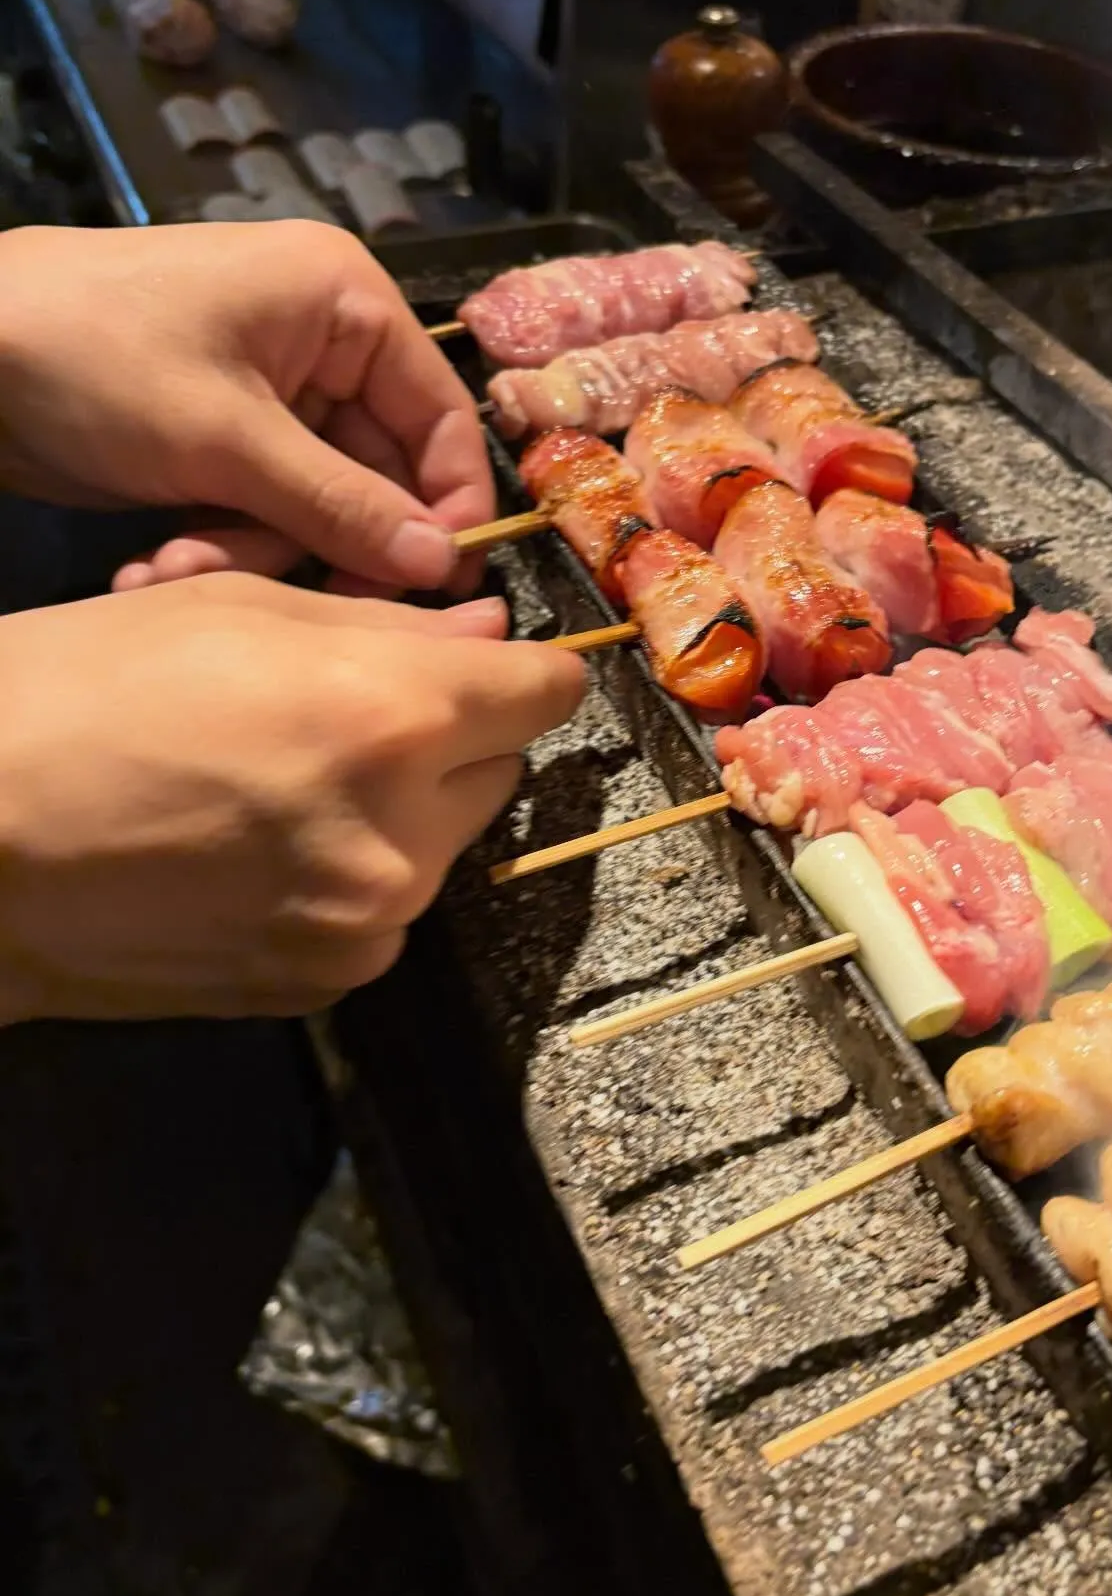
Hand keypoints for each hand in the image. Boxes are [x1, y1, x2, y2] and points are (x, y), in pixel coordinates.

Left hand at [0, 221, 492, 595]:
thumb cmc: (94, 359)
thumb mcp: (225, 440)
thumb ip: (342, 506)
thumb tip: (443, 567)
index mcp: (346, 305)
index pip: (442, 419)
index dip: (444, 508)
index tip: (429, 589)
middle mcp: (325, 344)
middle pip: (380, 475)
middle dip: (319, 542)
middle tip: (293, 607)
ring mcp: (272, 394)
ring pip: (318, 506)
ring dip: (254, 553)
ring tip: (175, 569)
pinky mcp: (224, 438)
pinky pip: (263, 509)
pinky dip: (219, 543)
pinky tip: (154, 563)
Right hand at [0, 574, 583, 1021]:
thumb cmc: (80, 693)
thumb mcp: (238, 612)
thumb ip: (393, 629)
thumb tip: (490, 632)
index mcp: (392, 720)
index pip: (548, 692)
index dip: (519, 668)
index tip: (485, 665)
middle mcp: (404, 836)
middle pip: (497, 770)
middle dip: (445, 738)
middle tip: (338, 716)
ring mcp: (367, 925)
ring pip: (442, 846)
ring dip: (397, 812)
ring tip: (275, 788)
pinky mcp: (324, 984)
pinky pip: (383, 914)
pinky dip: (348, 880)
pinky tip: (252, 853)